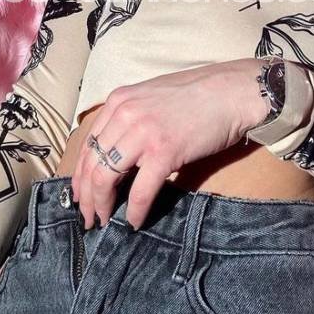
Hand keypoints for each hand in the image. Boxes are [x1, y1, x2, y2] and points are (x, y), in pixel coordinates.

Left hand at [72, 58, 269, 230]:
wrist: (233, 92)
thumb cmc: (199, 95)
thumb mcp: (152, 98)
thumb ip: (131, 119)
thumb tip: (117, 152)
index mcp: (119, 101)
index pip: (88, 145)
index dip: (80, 176)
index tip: (81, 196)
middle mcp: (125, 114)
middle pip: (91, 164)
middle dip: (86, 196)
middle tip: (90, 217)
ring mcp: (143, 133)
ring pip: (106, 178)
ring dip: (102, 205)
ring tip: (105, 221)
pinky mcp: (164, 151)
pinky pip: (141, 190)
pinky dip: (135, 211)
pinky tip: (134, 222)